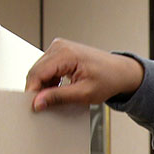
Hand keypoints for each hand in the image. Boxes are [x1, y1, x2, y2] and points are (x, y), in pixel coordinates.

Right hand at [26, 38, 144, 111]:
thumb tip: (38, 101)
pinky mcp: (60, 52)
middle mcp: (60, 46)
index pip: (37, 73)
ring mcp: (59, 47)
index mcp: (65, 53)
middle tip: (44, 106)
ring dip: (44, 85)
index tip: (33, 106)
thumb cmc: (109, 80)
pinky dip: (49, 80)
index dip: (32, 91)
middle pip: (36, 71)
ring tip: (57, 97)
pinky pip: (47, 68)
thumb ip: (59, 97)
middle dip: (38, 89)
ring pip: (40, 70)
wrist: (121, 72)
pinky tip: (59, 89)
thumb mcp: (84, 93)